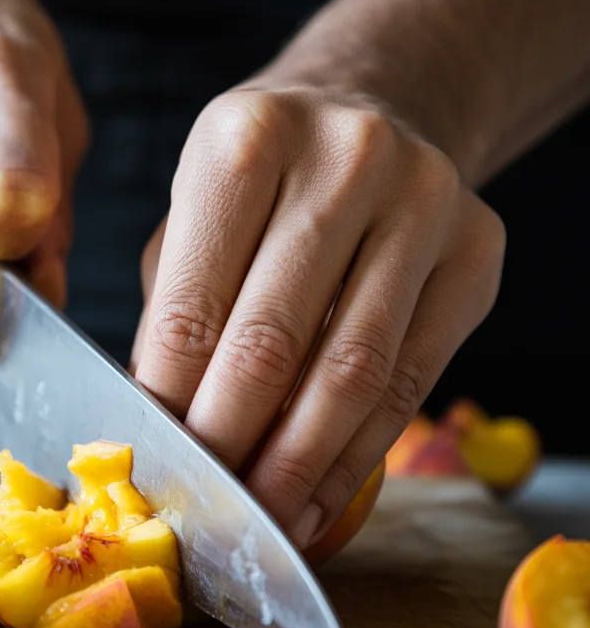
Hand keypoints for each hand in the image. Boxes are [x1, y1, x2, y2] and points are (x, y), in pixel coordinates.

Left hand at [132, 84, 504, 557]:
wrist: (374, 105)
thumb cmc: (264, 181)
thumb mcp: (196, 212)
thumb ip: (177, 309)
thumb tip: (158, 429)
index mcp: (243, 140)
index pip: (193, 304)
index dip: (168, 403)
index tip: (151, 465)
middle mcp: (342, 158)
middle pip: (272, 343)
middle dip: (230, 445)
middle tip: (202, 508)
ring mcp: (422, 200)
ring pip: (351, 373)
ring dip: (297, 467)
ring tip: (260, 522)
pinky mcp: (476, 249)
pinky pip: (411, 381)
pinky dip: (357, 457)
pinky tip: (317, 499)